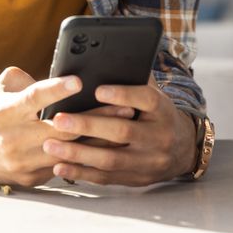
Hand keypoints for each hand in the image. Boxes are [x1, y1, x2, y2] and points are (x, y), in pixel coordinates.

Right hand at [0, 67, 136, 187]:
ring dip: (98, 141)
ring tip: (125, 128)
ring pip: (69, 152)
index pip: (34, 98)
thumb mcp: (1, 88)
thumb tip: (59, 81)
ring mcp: (23, 161)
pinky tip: (106, 148)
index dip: (57, 90)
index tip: (79, 81)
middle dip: (95, 118)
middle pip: (61, 129)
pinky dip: (84, 157)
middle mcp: (14, 137)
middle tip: (125, 107)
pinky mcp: (31, 178)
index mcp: (6, 111)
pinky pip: (63, 168)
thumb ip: (28, 80)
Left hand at [42, 73, 196, 185]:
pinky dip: (81, 174)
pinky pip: (107, 178)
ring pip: (111, 159)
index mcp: (162, 109)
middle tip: (58, 119)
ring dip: (78, 153)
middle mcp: (158, 136)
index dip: (122, 94)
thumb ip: (132, 76)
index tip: (97, 90)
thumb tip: (104, 54)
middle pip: (123, 131)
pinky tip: (59, 167)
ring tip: (49, 145)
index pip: (146, 99)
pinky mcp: (137, 179)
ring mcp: (148, 161)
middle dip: (88, 126)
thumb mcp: (152, 92)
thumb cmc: (155, 112)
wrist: (183, 149)